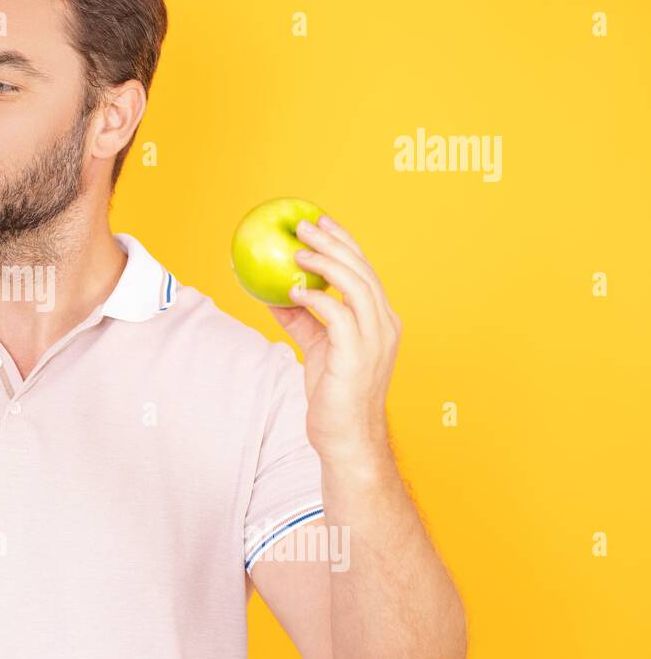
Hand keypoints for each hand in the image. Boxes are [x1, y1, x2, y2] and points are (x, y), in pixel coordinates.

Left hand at [268, 215, 401, 460]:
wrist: (346, 437)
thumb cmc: (334, 395)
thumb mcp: (317, 349)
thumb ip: (303, 321)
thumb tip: (274, 295)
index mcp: (380, 320)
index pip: (365, 270)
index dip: (344, 241)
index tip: (320, 220)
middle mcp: (384, 325)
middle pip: (362, 270)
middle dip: (333, 242)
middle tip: (304, 225)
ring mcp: (375, 340)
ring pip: (356, 285)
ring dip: (325, 263)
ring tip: (297, 251)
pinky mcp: (358, 355)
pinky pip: (339, 315)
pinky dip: (317, 298)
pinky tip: (294, 292)